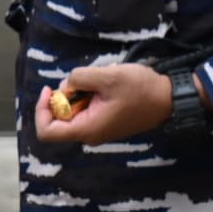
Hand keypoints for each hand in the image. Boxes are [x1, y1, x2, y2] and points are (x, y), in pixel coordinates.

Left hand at [34, 61, 173, 144]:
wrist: (171, 98)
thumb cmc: (141, 89)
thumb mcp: (107, 76)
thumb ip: (78, 78)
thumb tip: (65, 86)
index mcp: (86, 129)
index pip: (47, 131)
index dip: (41, 110)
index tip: (50, 89)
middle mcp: (89, 134)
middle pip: (59, 118)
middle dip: (65, 96)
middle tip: (82, 79)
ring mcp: (99, 129)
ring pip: (74, 111)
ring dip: (80, 92)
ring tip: (101, 79)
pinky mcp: (106, 122)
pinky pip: (88, 109)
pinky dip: (90, 94)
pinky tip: (107, 83)